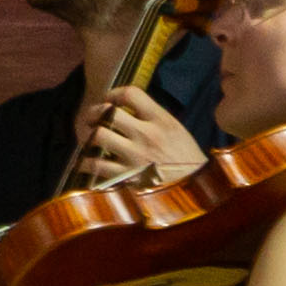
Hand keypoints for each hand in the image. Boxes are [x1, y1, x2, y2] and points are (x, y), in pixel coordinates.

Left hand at [72, 83, 201, 188]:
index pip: (131, 93)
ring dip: (88, 135)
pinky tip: (88, 161)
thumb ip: (155, 118)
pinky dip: (87, 162)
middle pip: (108, 112)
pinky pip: (97, 165)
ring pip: (99, 136)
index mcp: (162, 121)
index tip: (109, 100)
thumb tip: (128, 108)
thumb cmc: (188, 161)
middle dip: (94, 112)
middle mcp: (147, 135)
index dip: (114, 93)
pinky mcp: (127, 178)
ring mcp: (136, 157)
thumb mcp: (178, 132)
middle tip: (91, 117)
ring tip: (88, 137)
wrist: (197, 192)